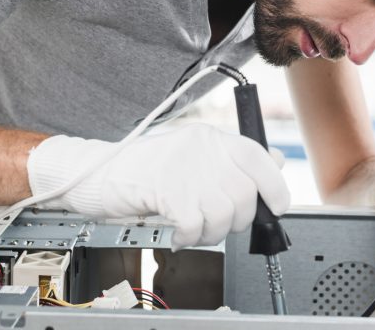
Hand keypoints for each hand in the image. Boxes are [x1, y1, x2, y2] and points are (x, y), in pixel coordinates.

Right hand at [26, 123, 290, 249]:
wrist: (96, 173)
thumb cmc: (141, 168)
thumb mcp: (189, 155)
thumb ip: (229, 159)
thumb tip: (275, 162)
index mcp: (209, 137)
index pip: (257, 155)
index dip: (275, 185)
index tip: (278, 206)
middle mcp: (200, 148)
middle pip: (244, 193)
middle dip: (237, 220)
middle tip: (216, 225)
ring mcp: (184, 168)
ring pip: (224, 213)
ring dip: (212, 232)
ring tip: (194, 230)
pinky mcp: (167, 190)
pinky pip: (197, 225)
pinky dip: (189, 237)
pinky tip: (178, 233)